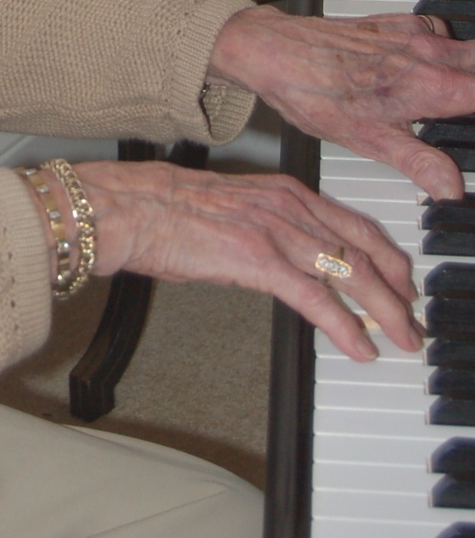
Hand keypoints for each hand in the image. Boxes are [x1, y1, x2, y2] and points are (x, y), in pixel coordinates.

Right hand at [74, 158, 420, 361]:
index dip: (384, 254)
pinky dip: (344, 325)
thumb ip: (262, 229)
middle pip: (362, 248)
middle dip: (396, 287)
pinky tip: (359, 346)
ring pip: (350, 272)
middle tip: (411, 317)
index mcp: (281, 190)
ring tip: (401, 336)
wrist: (127, 207)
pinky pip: (315, 298)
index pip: (352, 222)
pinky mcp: (258, 259)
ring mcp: (275, 230)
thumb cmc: (159, 208)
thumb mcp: (228, 210)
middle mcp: (287, 204)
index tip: (399, 279)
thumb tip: (278, 262)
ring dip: (383, 310)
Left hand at [207, 5, 474, 200]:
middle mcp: (428, 54)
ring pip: (466, 48)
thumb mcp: (369, 139)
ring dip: (469, 70)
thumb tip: (451, 188)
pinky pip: (439, 32)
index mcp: (429, 86)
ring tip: (458, 97)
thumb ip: (420, 162)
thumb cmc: (314, 94)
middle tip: (466, 114)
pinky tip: (431, 69)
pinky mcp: (396, 24)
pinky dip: (447, 50)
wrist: (273, 52)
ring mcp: (413, 35)